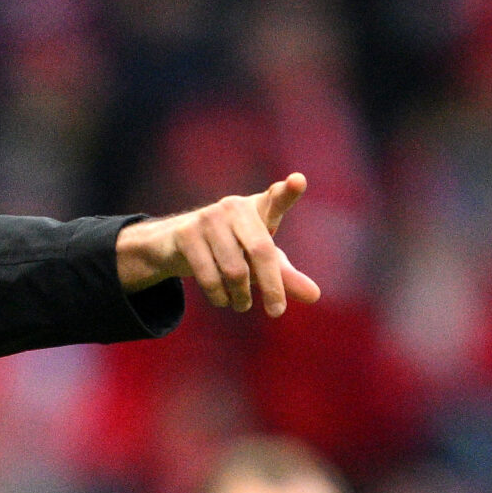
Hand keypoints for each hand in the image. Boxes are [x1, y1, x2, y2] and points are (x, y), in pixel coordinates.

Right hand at [115, 172, 321, 315]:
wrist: (176, 243)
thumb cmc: (232, 250)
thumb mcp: (261, 262)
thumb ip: (286, 277)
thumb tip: (315, 296)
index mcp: (259, 208)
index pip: (277, 199)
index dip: (288, 191)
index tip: (298, 181)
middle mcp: (235, 206)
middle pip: (261, 251)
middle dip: (272, 287)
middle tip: (277, 312)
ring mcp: (208, 217)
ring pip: (235, 271)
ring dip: (241, 298)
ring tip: (242, 305)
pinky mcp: (185, 234)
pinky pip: (209, 277)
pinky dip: (220, 298)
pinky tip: (222, 300)